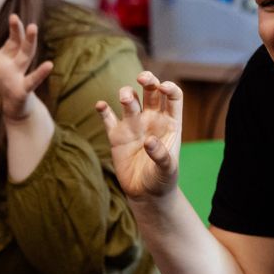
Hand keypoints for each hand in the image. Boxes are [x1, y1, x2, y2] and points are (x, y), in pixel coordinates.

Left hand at [0, 15, 50, 120]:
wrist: (9, 109)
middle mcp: (6, 62)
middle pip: (12, 42)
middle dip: (14, 30)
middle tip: (15, 17)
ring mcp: (17, 72)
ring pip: (25, 53)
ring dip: (29, 41)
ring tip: (33, 27)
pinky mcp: (24, 86)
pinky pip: (33, 78)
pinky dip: (40, 72)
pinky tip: (49, 65)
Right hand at [95, 72, 182, 199]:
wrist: (146, 195)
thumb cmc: (162, 180)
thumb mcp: (167, 170)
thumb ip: (161, 155)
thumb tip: (149, 141)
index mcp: (171, 123)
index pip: (173, 97)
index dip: (169, 88)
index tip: (163, 88)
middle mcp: (152, 120)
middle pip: (150, 91)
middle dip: (147, 80)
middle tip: (141, 78)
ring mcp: (133, 125)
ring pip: (129, 100)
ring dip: (126, 94)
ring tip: (125, 98)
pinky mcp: (116, 135)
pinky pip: (108, 118)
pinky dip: (103, 110)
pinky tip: (100, 106)